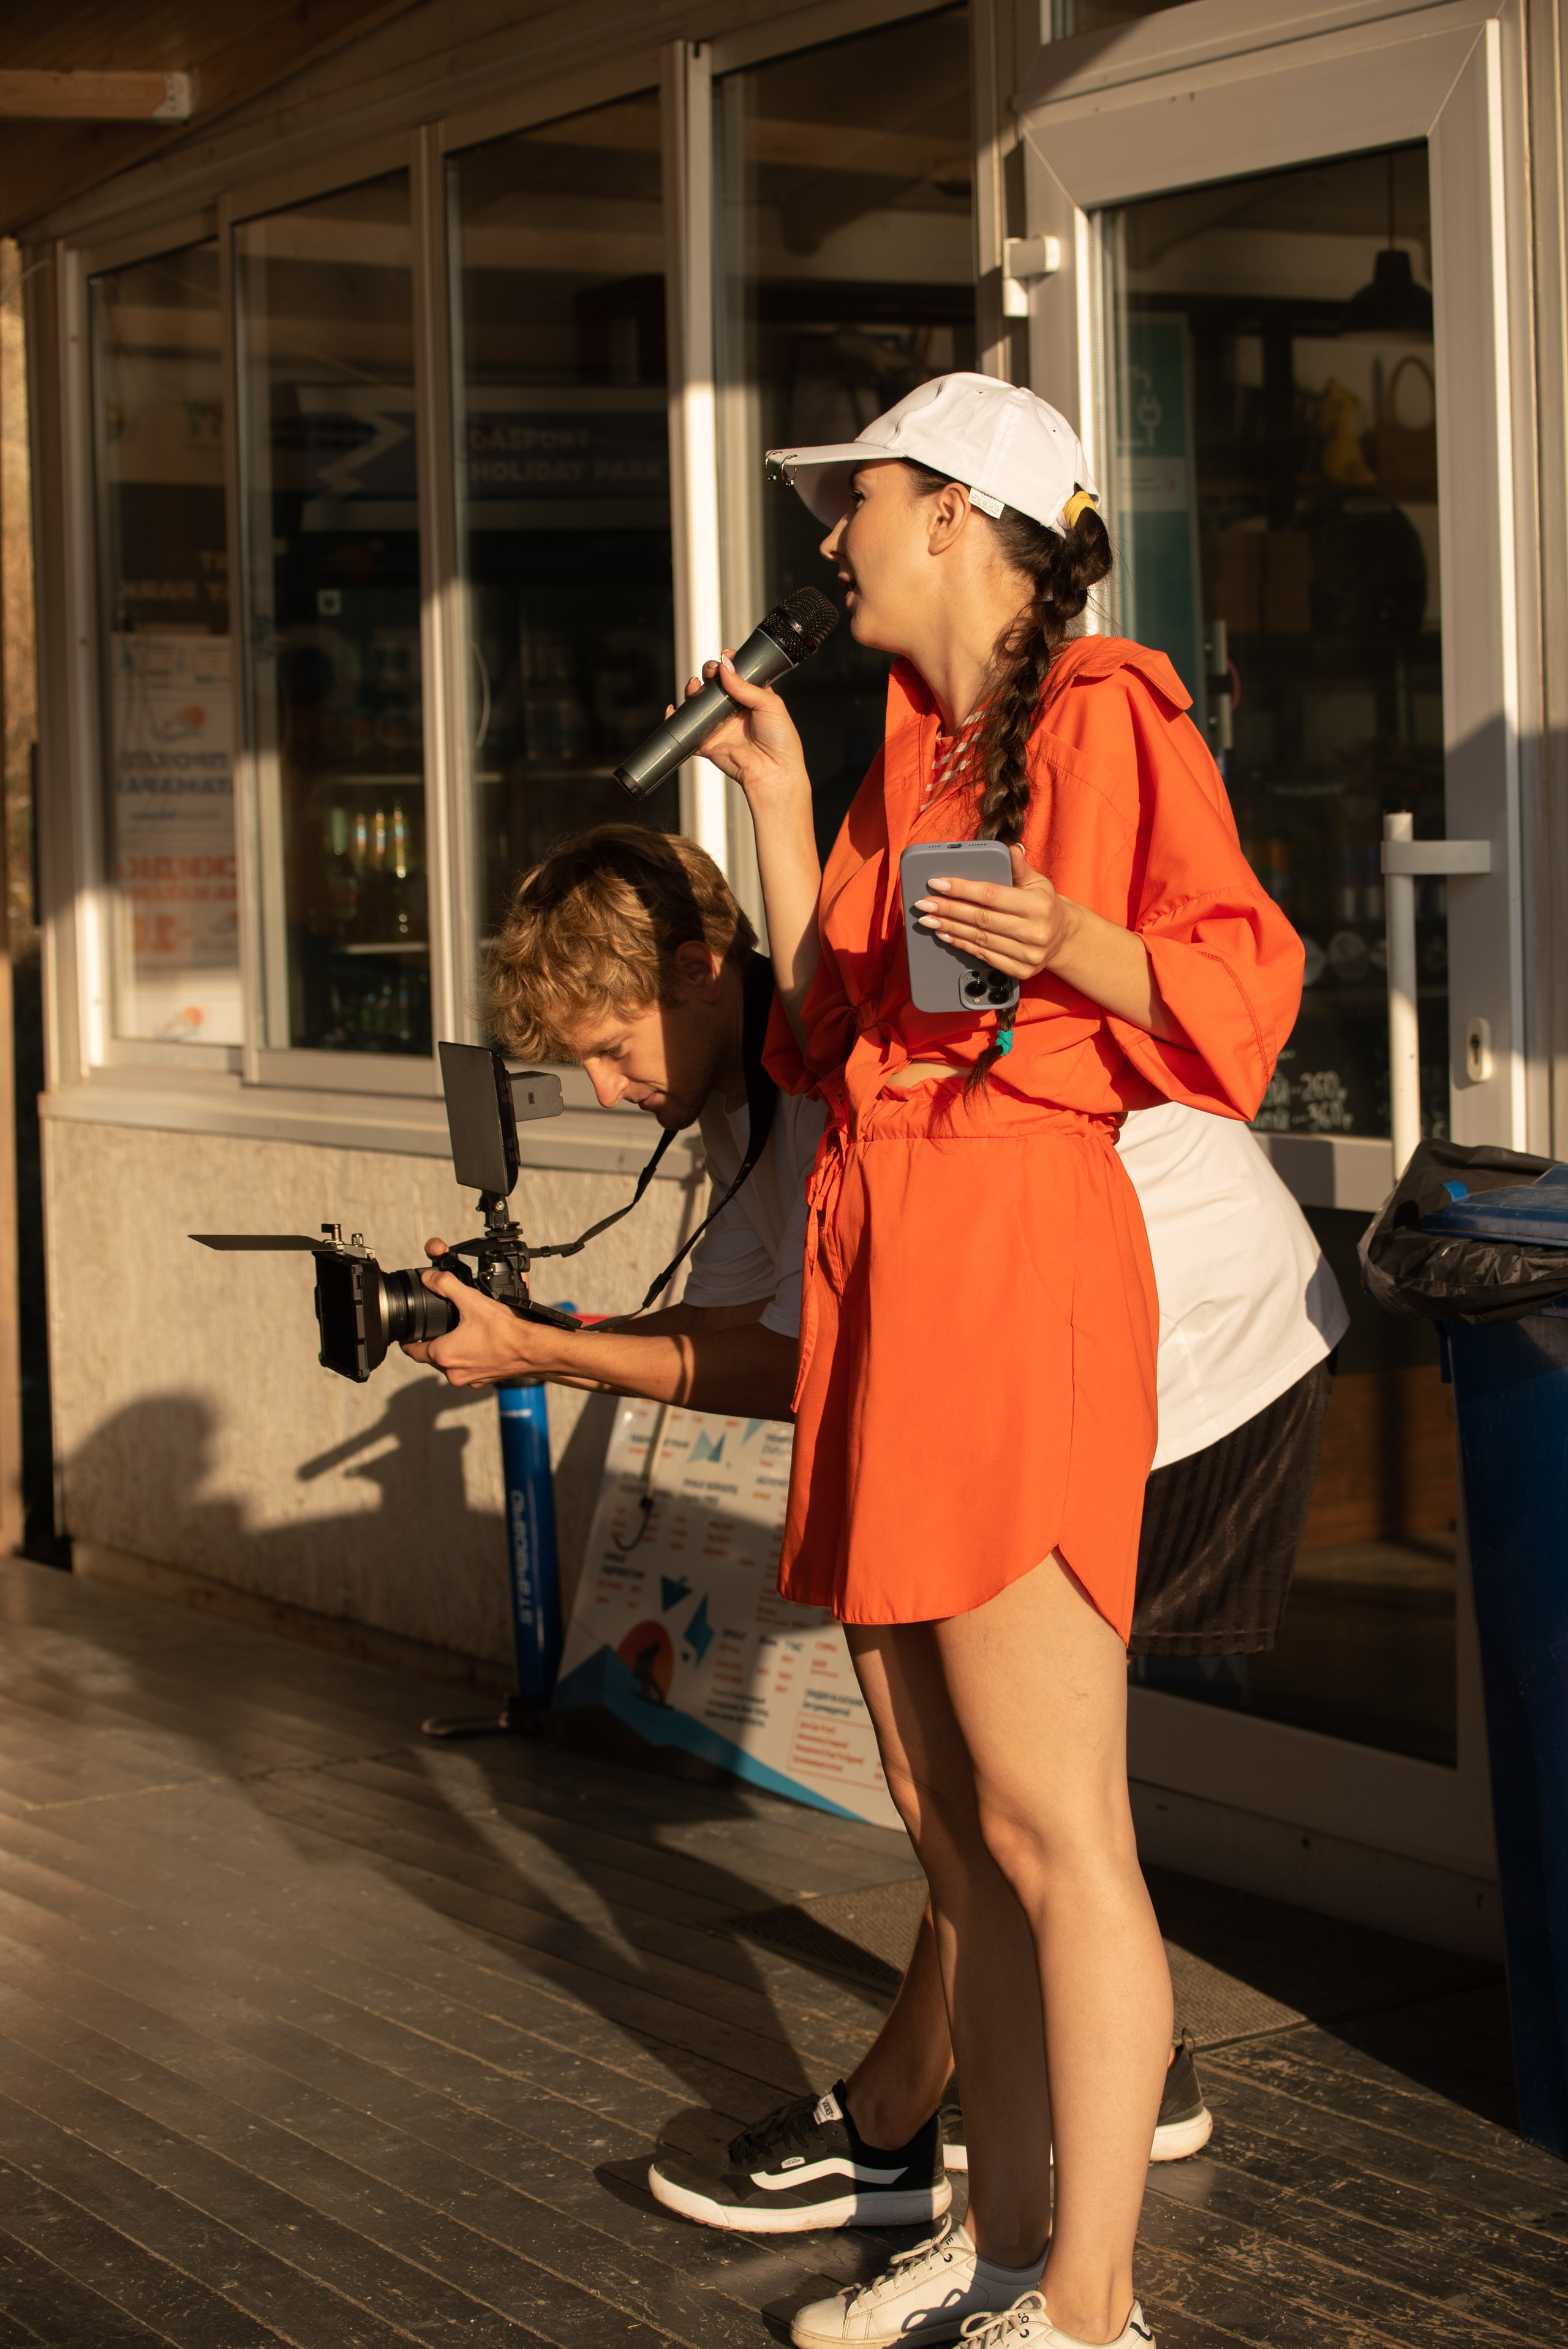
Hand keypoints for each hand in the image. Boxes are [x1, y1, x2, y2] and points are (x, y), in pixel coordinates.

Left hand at [401, 1238, 545, 1387]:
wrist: (534, 1351)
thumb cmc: (506, 1331)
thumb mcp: (472, 1301)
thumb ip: (446, 1285)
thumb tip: (430, 1277)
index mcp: (444, 1355)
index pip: (412, 1350)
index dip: (408, 1339)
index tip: (409, 1332)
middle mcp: (453, 1372)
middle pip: (431, 1356)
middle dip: (433, 1341)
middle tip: (439, 1325)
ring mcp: (468, 1379)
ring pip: (450, 1364)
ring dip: (452, 1350)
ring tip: (461, 1332)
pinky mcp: (482, 1381)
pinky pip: (467, 1369)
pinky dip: (469, 1358)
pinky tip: (479, 1344)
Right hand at [668, 653, 809, 810]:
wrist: (772, 771)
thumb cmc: (781, 741)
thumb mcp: (769, 704)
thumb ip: (745, 685)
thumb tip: (725, 667)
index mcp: (752, 699)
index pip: (736, 676)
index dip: (728, 665)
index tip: (725, 657)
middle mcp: (734, 711)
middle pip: (715, 686)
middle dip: (709, 673)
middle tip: (711, 670)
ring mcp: (720, 726)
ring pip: (699, 703)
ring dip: (693, 690)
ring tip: (694, 685)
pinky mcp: (708, 742)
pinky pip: (688, 730)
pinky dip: (677, 719)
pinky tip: (673, 709)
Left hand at [915, 843, 1076, 981]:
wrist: (1064, 937)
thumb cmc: (1044, 904)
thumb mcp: (1036, 882)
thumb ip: (1019, 867)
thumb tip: (1010, 847)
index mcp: (1037, 905)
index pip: (991, 895)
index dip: (961, 889)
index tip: (936, 884)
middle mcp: (1034, 931)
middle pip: (980, 919)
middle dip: (948, 909)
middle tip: (924, 904)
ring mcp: (1028, 954)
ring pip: (979, 939)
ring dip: (949, 928)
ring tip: (928, 920)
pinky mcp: (1021, 971)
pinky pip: (985, 956)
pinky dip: (962, 945)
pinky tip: (946, 936)